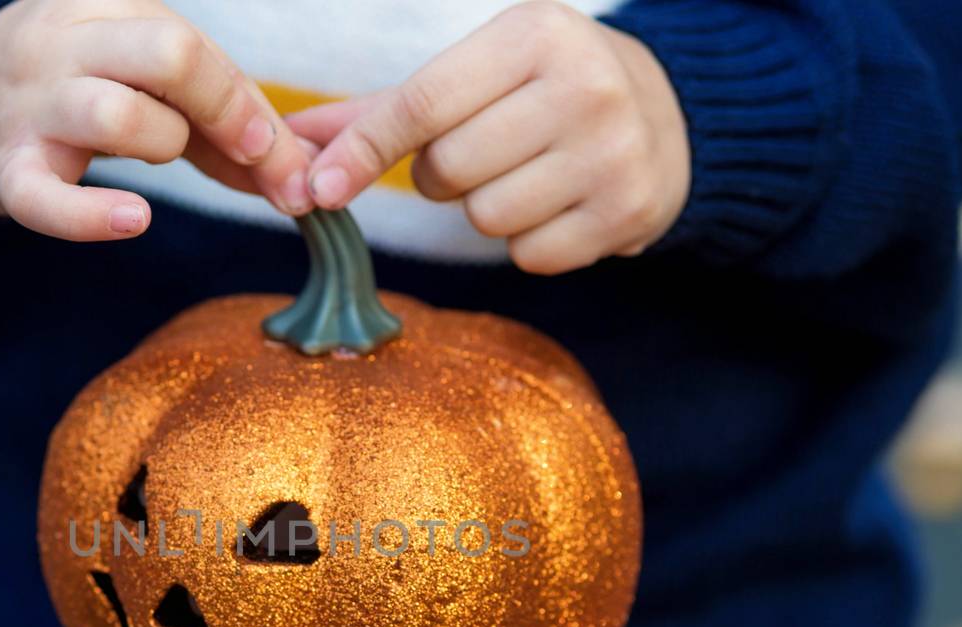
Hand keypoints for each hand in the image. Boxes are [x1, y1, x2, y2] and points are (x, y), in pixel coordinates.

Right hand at [0, 0, 312, 240]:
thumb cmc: (78, 89)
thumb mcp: (146, 84)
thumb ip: (221, 125)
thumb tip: (298, 179)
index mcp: (106, 8)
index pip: (193, 45)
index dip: (248, 105)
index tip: (280, 154)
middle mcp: (64, 45)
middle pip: (167, 55)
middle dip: (223, 111)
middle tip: (246, 157)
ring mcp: (30, 105)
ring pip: (115, 115)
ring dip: (161, 148)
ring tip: (157, 163)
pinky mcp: (6, 170)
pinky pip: (45, 200)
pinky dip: (92, 217)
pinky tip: (135, 220)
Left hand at [290, 1, 688, 274]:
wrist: (667, 116)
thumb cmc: (542, 91)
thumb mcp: (476, 74)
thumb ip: (383, 111)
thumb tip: (294, 142)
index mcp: (534, 35)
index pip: (422, 104)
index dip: (363, 151)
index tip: (318, 188)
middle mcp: (582, 86)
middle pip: (448, 169)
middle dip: (441, 175)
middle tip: (480, 154)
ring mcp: (613, 151)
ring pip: (486, 218)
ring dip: (484, 209)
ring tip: (524, 174)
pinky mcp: (628, 211)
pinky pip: (529, 255)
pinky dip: (529, 241)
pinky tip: (558, 204)